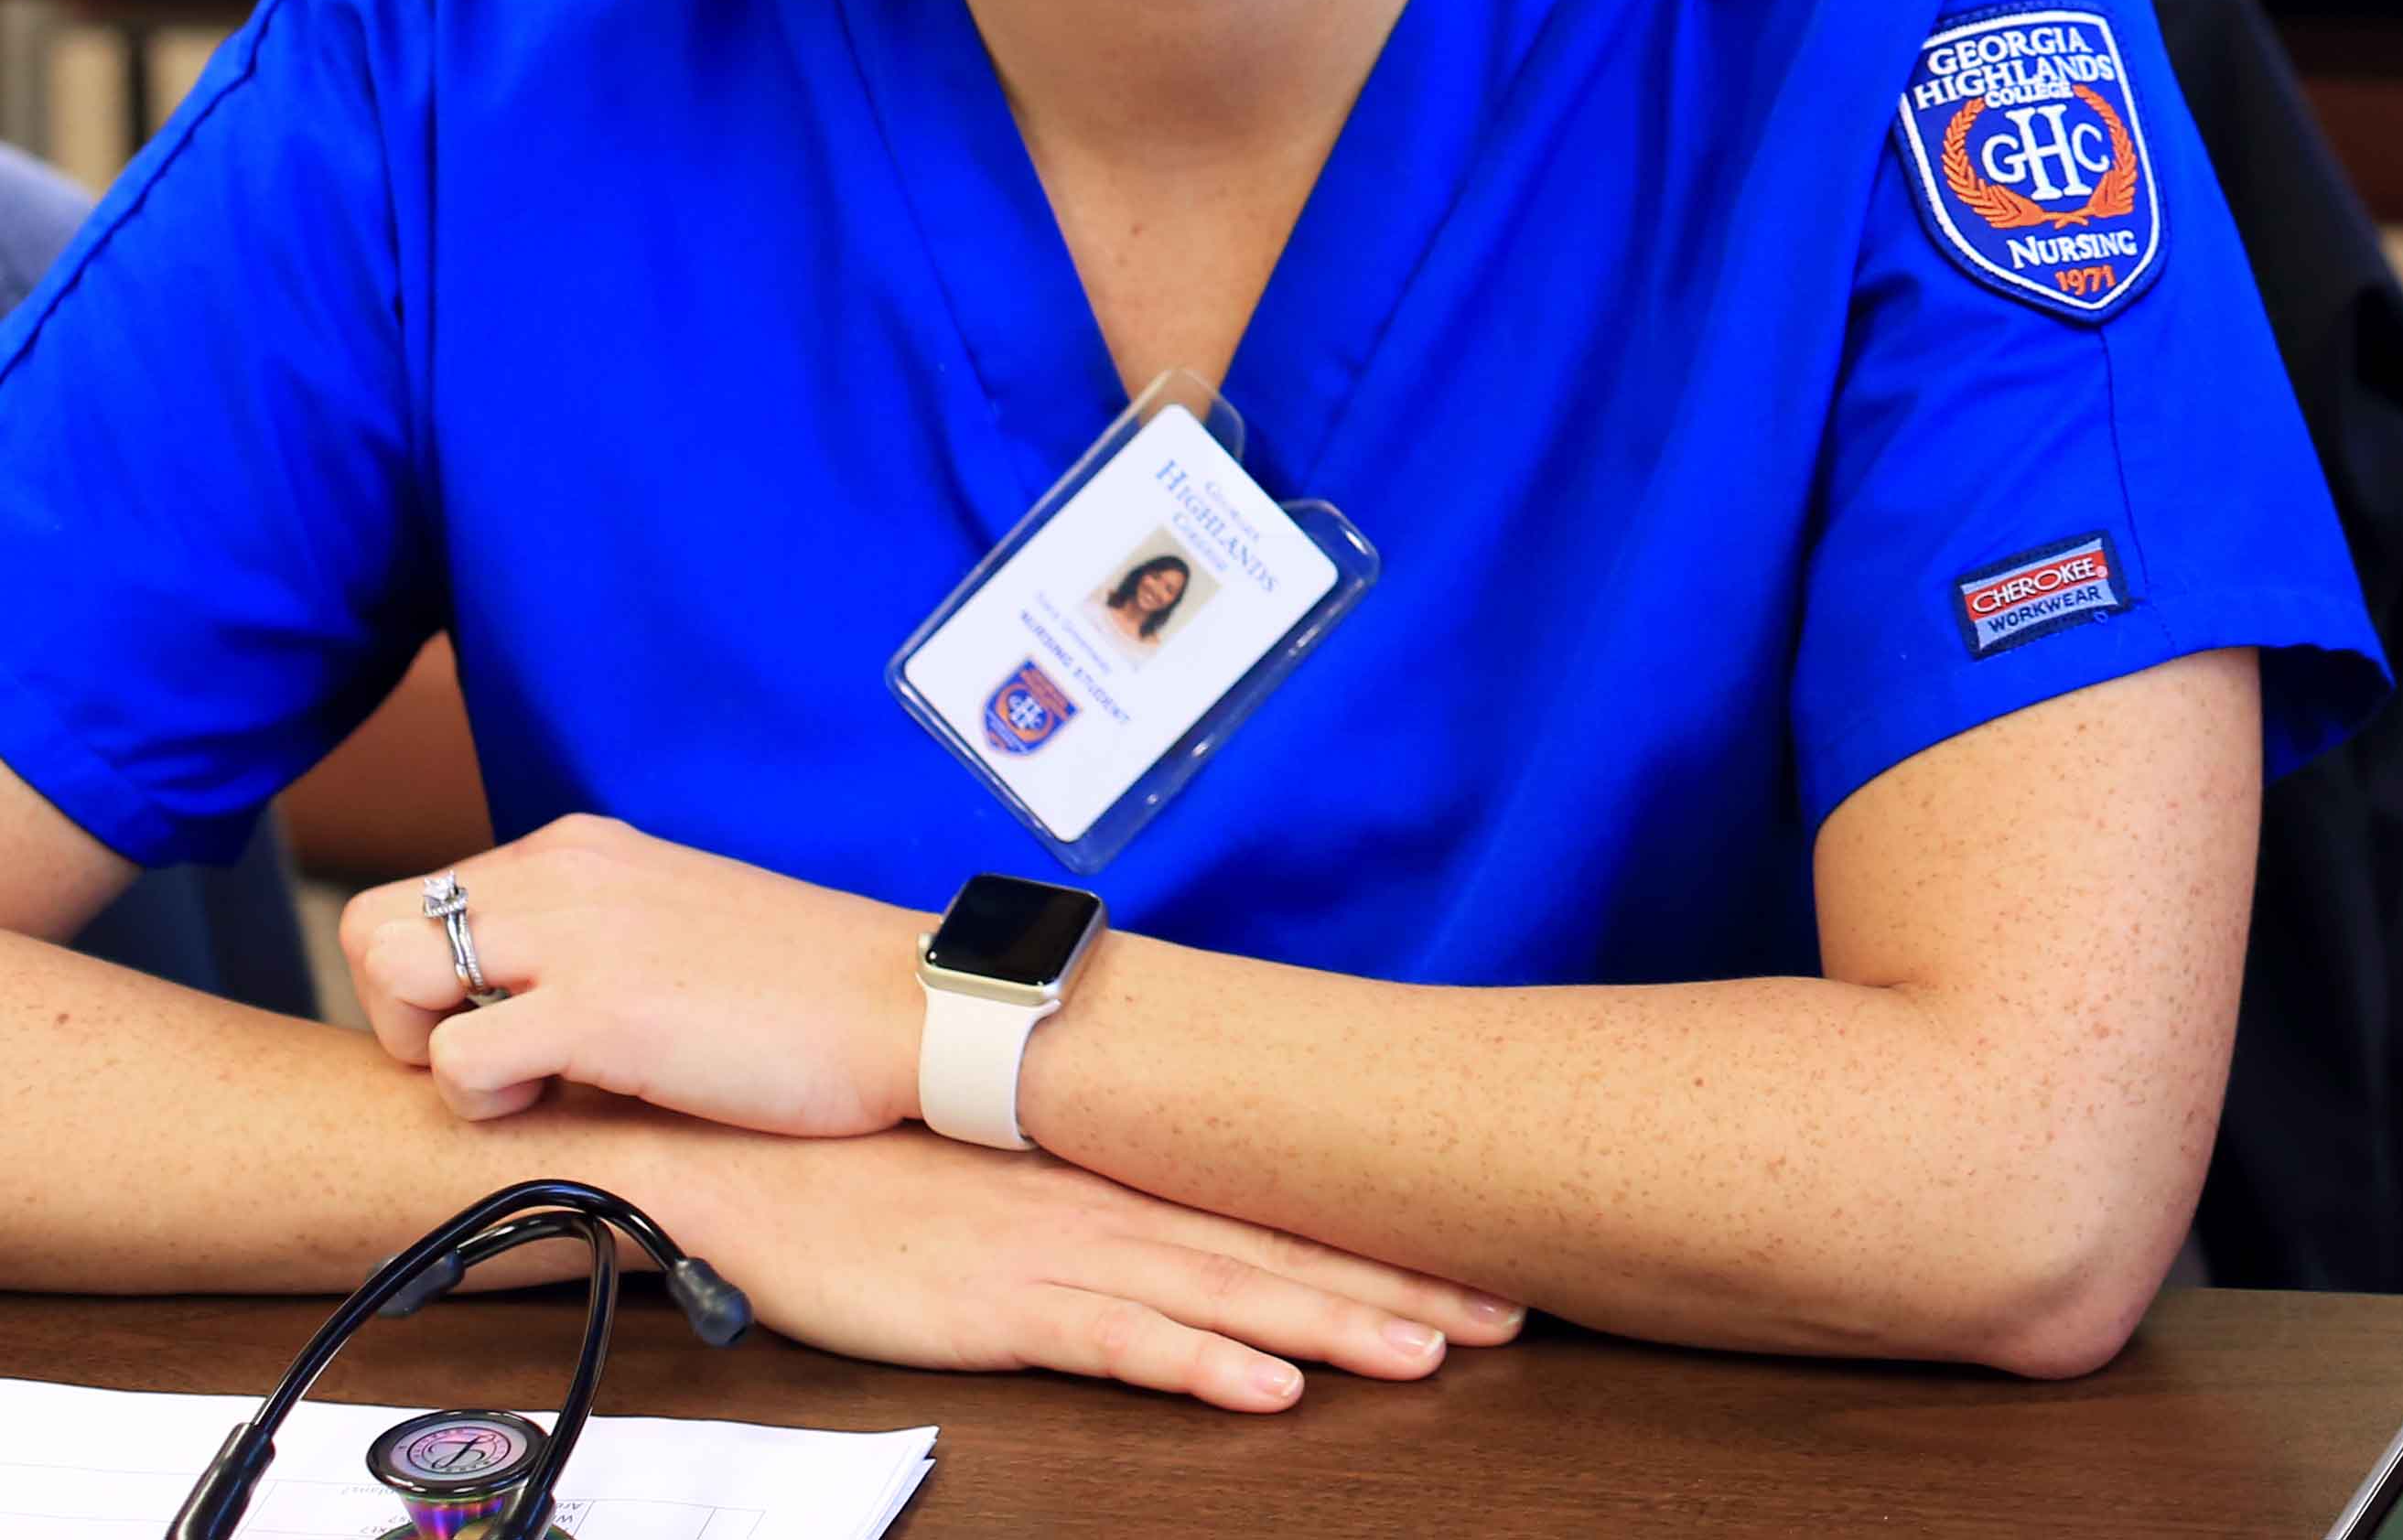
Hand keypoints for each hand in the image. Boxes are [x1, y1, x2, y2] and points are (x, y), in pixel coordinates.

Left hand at [341, 816, 924, 1133]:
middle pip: (373, 928)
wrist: (914, 1009)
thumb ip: (588, 934)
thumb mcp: (676, 923)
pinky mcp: (596, 1010)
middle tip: (491, 1064)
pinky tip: (567, 1105)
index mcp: (585, 849)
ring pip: (389, 976)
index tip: (504, 1029)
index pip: (418, 899)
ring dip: (430, 1049)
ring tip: (522, 1083)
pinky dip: (484, 1106)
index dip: (432, 983)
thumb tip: (509, 998)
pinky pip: (453, 1064)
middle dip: (404, 1012)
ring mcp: (577, 934)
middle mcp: (565, 871)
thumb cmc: (812, 992)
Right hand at [611, 1109, 1521, 1410]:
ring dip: (1335, 1327)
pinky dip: (1198, 1362)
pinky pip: (1118, 1340)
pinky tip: (1268, 1387)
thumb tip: (1190, 1216)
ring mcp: (1060, 1253)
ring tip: (1431, 1355)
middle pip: (1283, 1251)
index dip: (1387, 1239)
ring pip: (1227, 1295)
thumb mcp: (1014, 1181)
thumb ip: (1104, 1193)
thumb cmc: (878, 1174)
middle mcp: (1112, 1205)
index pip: (1282, 1210)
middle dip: (1402, 1288)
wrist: (749, 1160)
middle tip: (1508, 1315)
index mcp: (1123, 1175)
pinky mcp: (999, 1304)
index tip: (1484, 1261)